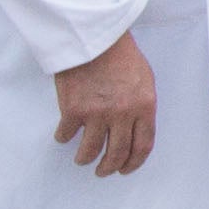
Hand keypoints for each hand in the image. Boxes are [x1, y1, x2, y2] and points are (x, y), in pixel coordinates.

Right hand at [52, 32, 157, 175]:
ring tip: (82, 159)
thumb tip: (136, 131)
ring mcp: (97, 114)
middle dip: (109, 168)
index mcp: (144, 106)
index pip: (143, 146)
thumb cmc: (120, 55)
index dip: (133, 163)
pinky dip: (64, 138)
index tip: (125, 169)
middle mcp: (122, 114)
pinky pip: (66, 135)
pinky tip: (64, 136)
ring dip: (85, 159)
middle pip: (117, 154)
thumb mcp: (144, 80)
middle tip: (103, 171)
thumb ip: (141, 106)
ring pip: (90, 151)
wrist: (93, 37)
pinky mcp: (73, 110)